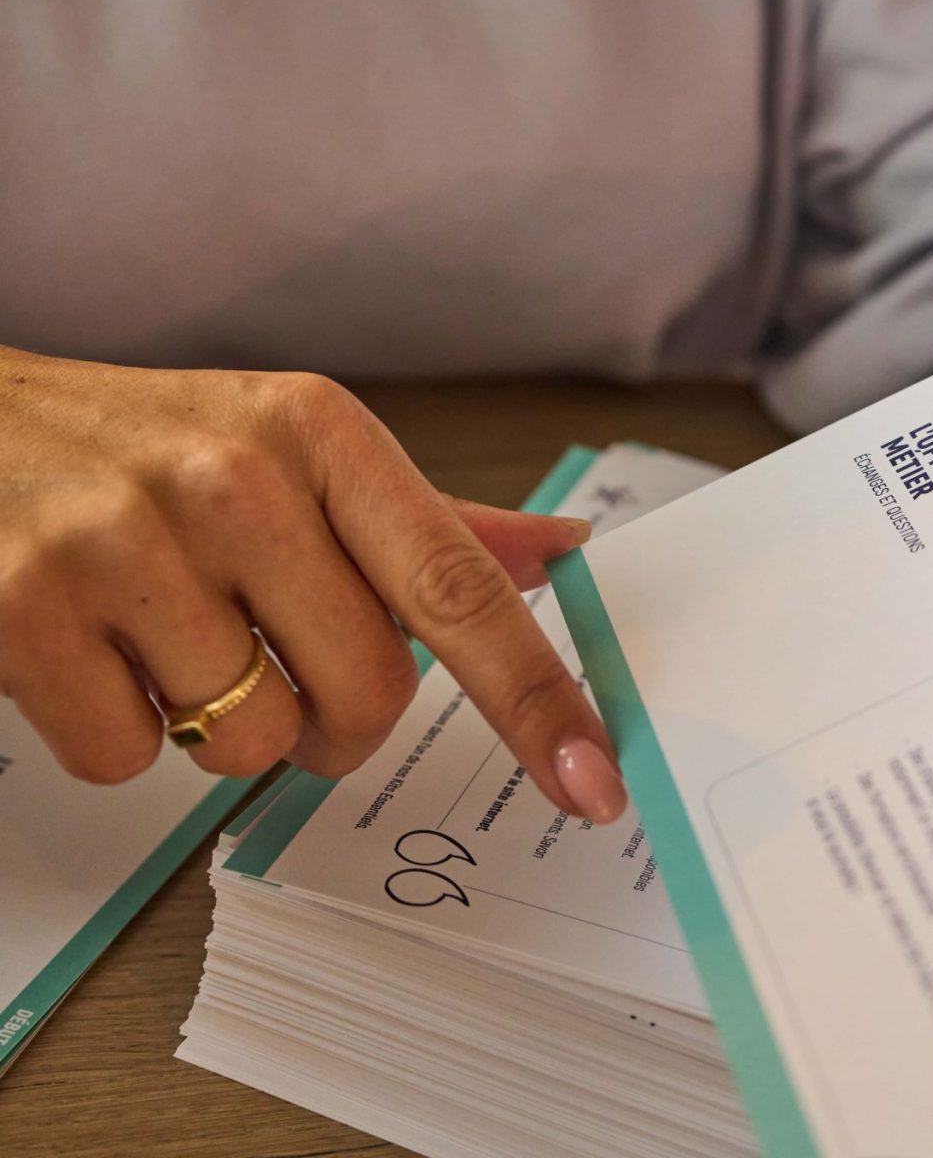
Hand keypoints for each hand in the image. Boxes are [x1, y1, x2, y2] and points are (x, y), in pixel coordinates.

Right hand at [0, 348, 626, 817]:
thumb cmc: (146, 446)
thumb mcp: (288, 445)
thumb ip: (426, 520)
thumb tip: (561, 554)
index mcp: (318, 430)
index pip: (455, 583)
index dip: (536, 695)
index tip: (598, 780)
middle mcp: (234, 477)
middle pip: (367, 695)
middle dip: (336, 722)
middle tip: (277, 666)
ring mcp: (126, 543)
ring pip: (252, 744)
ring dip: (220, 728)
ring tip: (164, 634)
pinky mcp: (28, 615)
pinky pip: (131, 763)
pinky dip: (117, 734)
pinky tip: (90, 649)